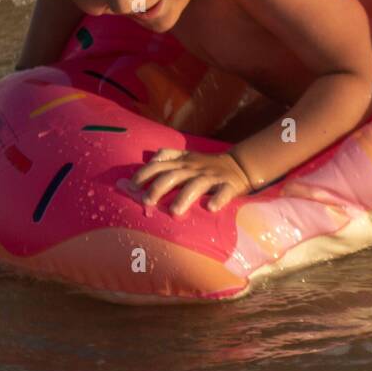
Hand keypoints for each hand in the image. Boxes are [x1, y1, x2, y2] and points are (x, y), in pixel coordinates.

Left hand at [132, 149, 252, 217]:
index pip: (159, 163)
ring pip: (197, 184)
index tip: (132, 186)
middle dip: (158, 187)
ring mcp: (212, 176)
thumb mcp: (184, 158)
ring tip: (174, 211)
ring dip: (184, 196)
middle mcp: (194, 168)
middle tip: (147, 201)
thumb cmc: (205, 166)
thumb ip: (164, 162)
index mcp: (183, 161)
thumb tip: (136, 173)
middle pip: (174, 175)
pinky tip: (211, 208)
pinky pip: (224, 191)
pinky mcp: (229, 185)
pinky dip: (218, 198)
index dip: (144, 173)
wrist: (239, 166)